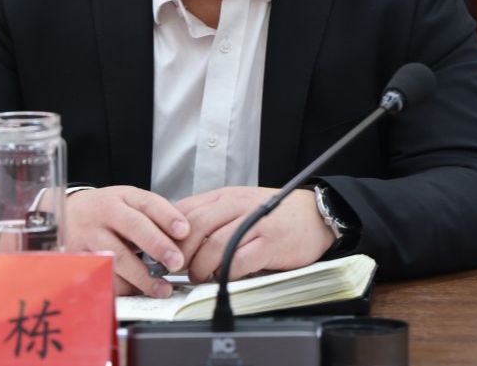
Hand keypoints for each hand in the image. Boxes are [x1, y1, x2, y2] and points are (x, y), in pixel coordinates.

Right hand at [65, 186, 189, 297]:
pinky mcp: (78, 255)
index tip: (185, 231)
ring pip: (116, 255)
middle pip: (133, 226)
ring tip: (162, 288)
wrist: (64, 213)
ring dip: (141, 275)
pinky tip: (137, 293)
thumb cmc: (106, 211)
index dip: (167, 216)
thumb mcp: (128, 203)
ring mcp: (90, 234)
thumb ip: (153, 217)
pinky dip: (121, 286)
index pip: (148, 202)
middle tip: (177, 262)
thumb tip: (185, 238)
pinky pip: (102, 274)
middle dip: (157, 245)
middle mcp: (105, 212)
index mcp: (123, 196)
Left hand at [174, 186, 334, 283]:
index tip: (162, 250)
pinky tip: (223, 278)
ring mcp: (254, 224)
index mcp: (225, 196)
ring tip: (198, 276)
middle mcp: (237, 206)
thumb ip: (210, 215)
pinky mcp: (269, 244)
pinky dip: (225, 274)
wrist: (314, 215)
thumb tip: (177, 234)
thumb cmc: (273, 214)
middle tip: (174, 268)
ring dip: (200, 267)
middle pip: (195, 227)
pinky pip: (238, 262)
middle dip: (180, 252)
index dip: (168, 233)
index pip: (185, 210)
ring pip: (213, 246)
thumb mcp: (238, 205)